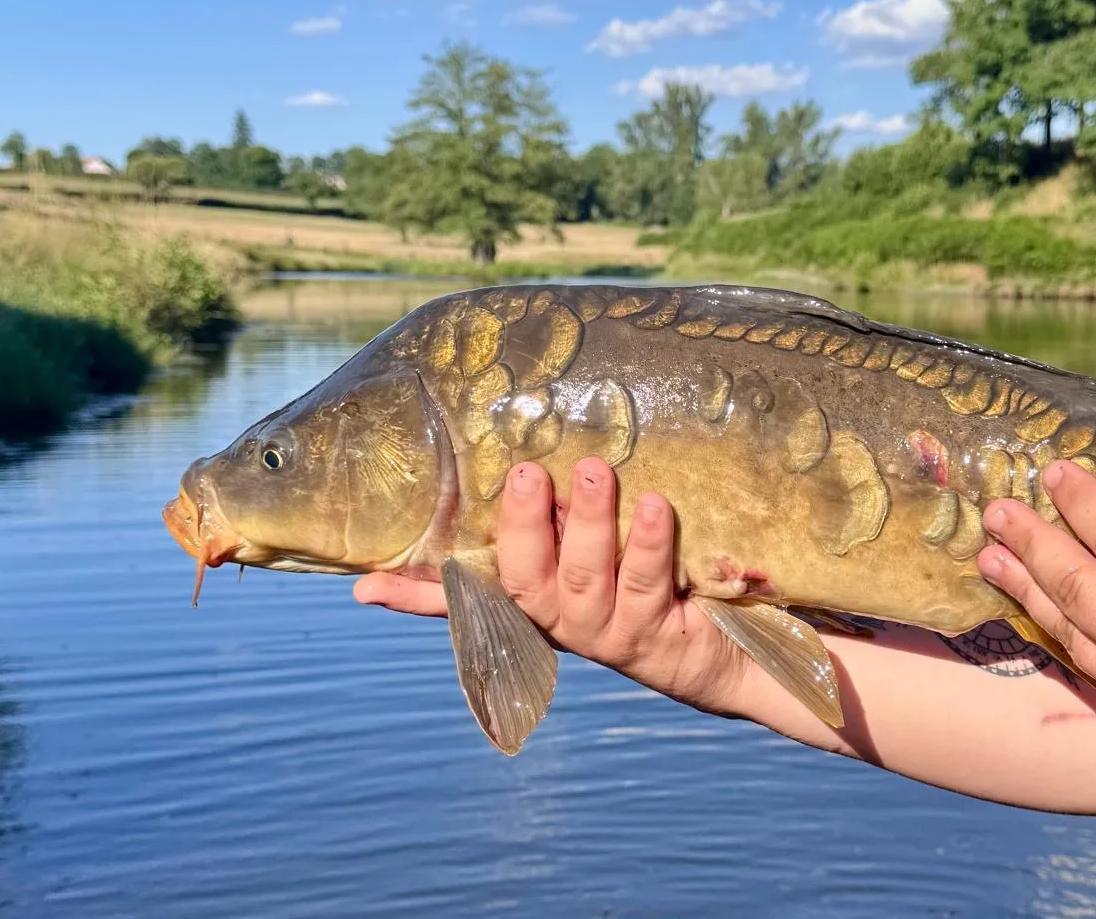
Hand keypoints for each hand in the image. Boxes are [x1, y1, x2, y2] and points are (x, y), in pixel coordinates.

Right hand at [354, 457, 754, 718]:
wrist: (729, 646)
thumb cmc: (657, 575)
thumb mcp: (604, 542)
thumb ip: (565, 511)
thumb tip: (526, 449)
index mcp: (538, 598)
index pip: (464, 598)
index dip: (415, 594)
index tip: (365, 587)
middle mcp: (564, 620)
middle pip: (527, 579)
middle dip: (524, 526)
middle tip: (530, 473)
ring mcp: (610, 633)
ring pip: (587, 578)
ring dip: (591, 522)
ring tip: (598, 471)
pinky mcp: (658, 638)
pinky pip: (649, 584)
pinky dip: (651, 542)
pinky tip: (659, 506)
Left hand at [975, 459, 1095, 781]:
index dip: (1082, 500)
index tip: (1052, 471)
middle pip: (1075, 580)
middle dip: (1031, 540)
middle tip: (995, 508)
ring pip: (1067, 627)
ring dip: (1025, 586)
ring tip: (988, 555)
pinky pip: (1087, 665)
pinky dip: (1058, 632)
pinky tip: (1038, 612)